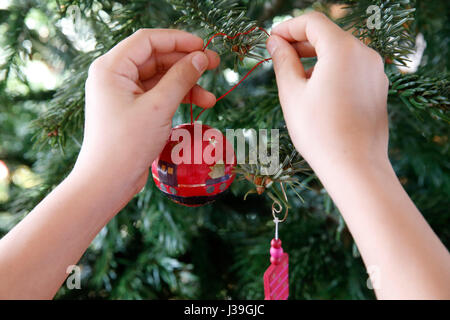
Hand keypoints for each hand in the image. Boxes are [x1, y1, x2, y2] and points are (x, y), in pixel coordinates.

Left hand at [73, 29, 219, 201]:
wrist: (108, 181)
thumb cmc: (126, 144)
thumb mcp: (159, 107)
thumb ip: (181, 78)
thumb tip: (201, 58)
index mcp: (111, 68)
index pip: (148, 40)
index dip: (178, 40)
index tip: (204, 46)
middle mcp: (114, 76)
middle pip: (155, 58)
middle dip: (186, 62)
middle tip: (214, 65)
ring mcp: (123, 94)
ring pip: (160, 78)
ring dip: (186, 85)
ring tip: (211, 98)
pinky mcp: (131, 110)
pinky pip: (158, 95)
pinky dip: (177, 98)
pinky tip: (198, 106)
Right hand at [266, 12, 388, 173]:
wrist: (355, 166)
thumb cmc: (320, 132)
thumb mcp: (292, 94)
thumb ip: (283, 61)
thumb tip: (275, 43)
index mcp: (343, 49)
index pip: (313, 22)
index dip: (288, 27)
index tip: (271, 39)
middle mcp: (365, 53)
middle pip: (328, 34)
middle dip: (300, 41)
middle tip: (277, 56)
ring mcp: (375, 71)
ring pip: (340, 51)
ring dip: (315, 56)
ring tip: (294, 75)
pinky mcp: (378, 87)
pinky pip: (352, 67)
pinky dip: (332, 69)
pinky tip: (316, 88)